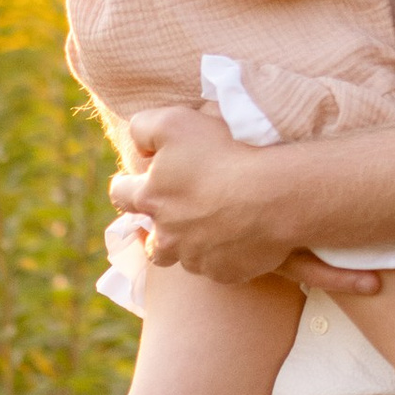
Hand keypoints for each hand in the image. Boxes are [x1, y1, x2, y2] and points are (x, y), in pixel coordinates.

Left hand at [111, 108, 384, 297]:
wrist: (272, 195)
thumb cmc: (224, 153)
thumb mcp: (174, 122)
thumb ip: (144, 127)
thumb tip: (136, 142)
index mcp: (151, 198)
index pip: (122, 195)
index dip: (127, 186)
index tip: (135, 182)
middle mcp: (168, 235)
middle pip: (152, 241)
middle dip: (159, 229)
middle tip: (175, 217)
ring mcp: (198, 258)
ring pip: (185, 258)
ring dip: (192, 246)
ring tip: (211, 231)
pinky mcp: (227, 272)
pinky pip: (220, 268)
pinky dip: (225, 257)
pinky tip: (240, 241)